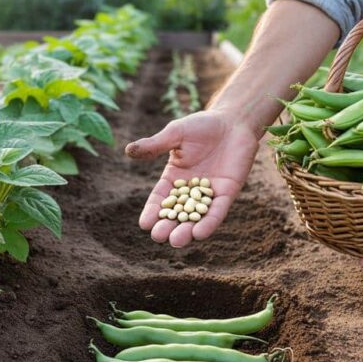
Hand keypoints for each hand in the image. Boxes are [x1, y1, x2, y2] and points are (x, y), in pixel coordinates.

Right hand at [125, 110, 259, 246]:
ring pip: (196, 217)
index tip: (144, 224)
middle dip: (167, 226)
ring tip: (176, 241)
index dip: (152, 211)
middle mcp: (190, 190)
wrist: (233, 121)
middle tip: (159, 236)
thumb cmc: (202, 125)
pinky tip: (200, 233)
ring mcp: (209, 193)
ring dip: (186, 230)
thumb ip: (154, 145)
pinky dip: (209, 222)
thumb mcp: (175, 134)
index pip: (161, 198)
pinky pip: (217, 211)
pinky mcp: (227, 193)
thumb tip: (128, 150)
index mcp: (174, 178)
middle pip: (177, 213)